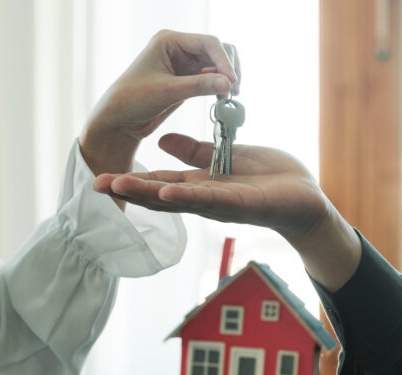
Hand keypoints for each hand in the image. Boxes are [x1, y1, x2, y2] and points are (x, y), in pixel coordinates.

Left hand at [79, 30, 239, 174]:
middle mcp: (178, 48)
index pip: (208, 43)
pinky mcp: (187, 79)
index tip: (232, 83)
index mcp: (169, 40)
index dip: (224, 62)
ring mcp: (184, 63)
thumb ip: (198, 86)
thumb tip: (229, 84)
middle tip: (232, 92)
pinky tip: (221, 99)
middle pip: (217, 50)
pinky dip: (219, 87)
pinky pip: (211, 79)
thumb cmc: (132, 100)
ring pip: (217, 65)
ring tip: (227, 97)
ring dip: (226, 78)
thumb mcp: (166, 92)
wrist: (118, 121)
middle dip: (227, 69)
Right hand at [92, 133, 330, 239]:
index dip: (133, 181)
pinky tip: (168, 192)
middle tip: (96, 184)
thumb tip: (162, 142)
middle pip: (161, 195)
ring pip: (180, 199)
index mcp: (201, 186)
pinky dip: (189, 197)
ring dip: (150, 194)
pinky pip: (212, 200)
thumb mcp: (226, 158)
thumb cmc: (270, 179)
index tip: (102, 177)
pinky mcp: (242, 205)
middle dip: (130, 190)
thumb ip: (196, 153)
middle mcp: (205, 199)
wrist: (305, 196)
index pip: (160, 182)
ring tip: (121, 187)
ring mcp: (222, 205)